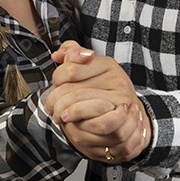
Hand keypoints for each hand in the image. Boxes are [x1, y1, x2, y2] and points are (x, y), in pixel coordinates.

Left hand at [46, 43, 151, 162]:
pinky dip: (80, 125)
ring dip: (63, 114)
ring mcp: (121, 100)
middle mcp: (116, 80)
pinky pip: (96, 124)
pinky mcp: (123, 120)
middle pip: (73, 90)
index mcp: (107, 64)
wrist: (129, 113)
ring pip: (82, 108)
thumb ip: (72, 55)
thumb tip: (56, 56)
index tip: (55, 86)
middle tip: (50, 107)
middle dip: (54, 100)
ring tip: (58, 116)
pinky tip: (72, 123)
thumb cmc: (104, 89)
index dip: (56, 80)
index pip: (71, 69)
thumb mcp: (91, 68)